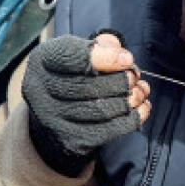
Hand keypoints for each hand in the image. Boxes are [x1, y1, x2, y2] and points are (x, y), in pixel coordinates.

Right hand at [21, 32, 151, 176]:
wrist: (53, 115)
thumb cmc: (72, 75)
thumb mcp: (80, 52)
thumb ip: (101, 45)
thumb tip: (119, 52)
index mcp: (43, 60)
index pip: (72, 57)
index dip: (106, 58)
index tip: (128, 59)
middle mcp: (42, 90)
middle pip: (90, 86)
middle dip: (121, 81)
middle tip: (135, 77)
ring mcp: (54, 119)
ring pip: (101, 110)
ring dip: (130, 100)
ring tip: (141, 91)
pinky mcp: (70, 140)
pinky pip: (109, 131)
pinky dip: (132, 119)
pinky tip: (142, 108)